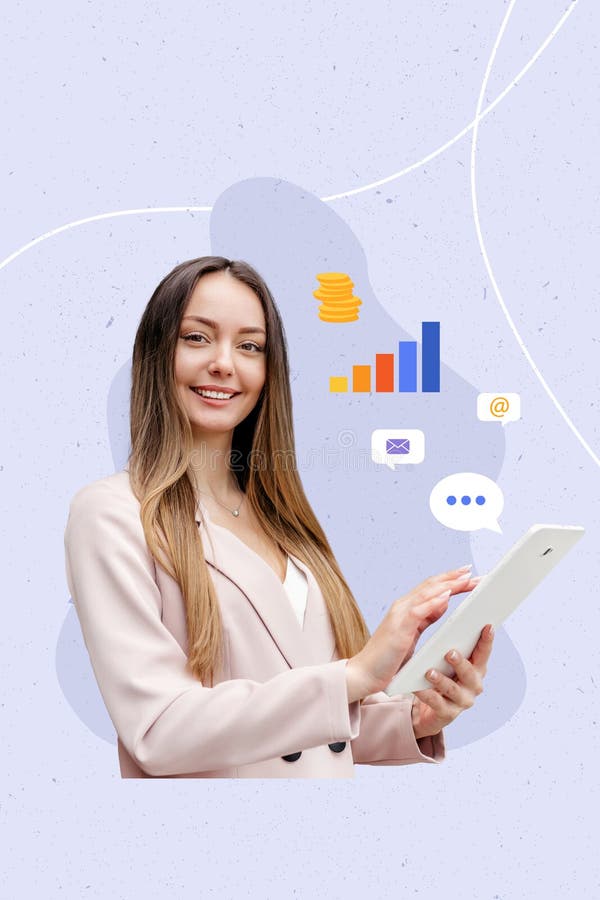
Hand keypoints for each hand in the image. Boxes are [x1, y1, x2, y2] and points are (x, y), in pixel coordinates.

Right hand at [345, 566, 481, 700]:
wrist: (365, 673)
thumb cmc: (388, 658)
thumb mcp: (412, 635)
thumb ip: (426, 618)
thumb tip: (443, 603)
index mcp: (406, 609)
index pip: (431, 588)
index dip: (450, 580)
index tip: (468, 575)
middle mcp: (402, 606)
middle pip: (432, 585)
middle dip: (454, 577)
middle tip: (473, 570)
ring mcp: (399, 615)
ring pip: (427, 592)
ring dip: (449, 584)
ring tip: (466, 577)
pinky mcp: (399, 627)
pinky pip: (419, 610)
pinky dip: (434, 601)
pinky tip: (448, 595)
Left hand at [411, 624, 494, 739]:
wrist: (421, 709)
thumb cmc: (434, 676)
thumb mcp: (442, 656)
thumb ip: (448, 634)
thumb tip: (445, 599)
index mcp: (474, 667)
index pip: (483, 651)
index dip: (486, 640)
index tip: (487, 626)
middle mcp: (472, 685)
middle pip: (472, 673)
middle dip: (462, 663)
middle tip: (450, 652)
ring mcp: (460, 701)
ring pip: (454, 690)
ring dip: (442, 680)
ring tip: (429, 672)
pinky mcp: (446, 715)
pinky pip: (437, 704)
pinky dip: (427, 695)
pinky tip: (418, 688)